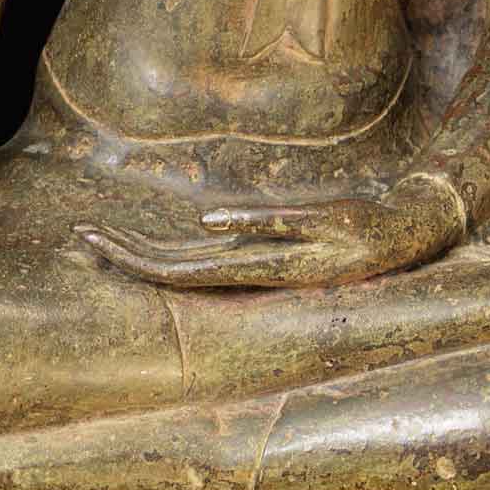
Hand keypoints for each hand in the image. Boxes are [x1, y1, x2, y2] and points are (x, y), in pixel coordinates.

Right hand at [76, 175, 465, 287]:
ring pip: (207, 263)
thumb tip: (204, 222)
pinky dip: (240, 229)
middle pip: (176, 268)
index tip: (91, 238)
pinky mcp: (313, 238)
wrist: (407, 230)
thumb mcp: (292, 226)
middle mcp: (253, 265)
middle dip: (126, 253)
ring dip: (160, 251)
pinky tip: (208, 224)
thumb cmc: (347, 231)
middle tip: (82, 234)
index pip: (175, 267)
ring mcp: (278, 255)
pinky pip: (269, 236)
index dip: (131, 256)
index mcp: (244, 262)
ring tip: (114, 236)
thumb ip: (248, 227)